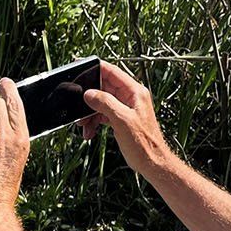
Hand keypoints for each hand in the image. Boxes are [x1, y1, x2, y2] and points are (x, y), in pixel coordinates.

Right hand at [79, 61, 172, 178]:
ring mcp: (126, 108)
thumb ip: (105, 103)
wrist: (152, 163)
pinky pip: (103, 114)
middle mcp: (131, 97)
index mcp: (135, 92)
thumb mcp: (122, 120)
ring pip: (101, 103)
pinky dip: (94, 121)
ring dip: (90, 113)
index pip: (112, 72)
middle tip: (78, 107)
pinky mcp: (121, 119)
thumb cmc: (144, 144)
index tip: (79, 67)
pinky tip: (90, 131)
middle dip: (89, 98)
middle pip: (103, 88)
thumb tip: (89, 94)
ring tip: (83, 125)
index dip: (94, 68)